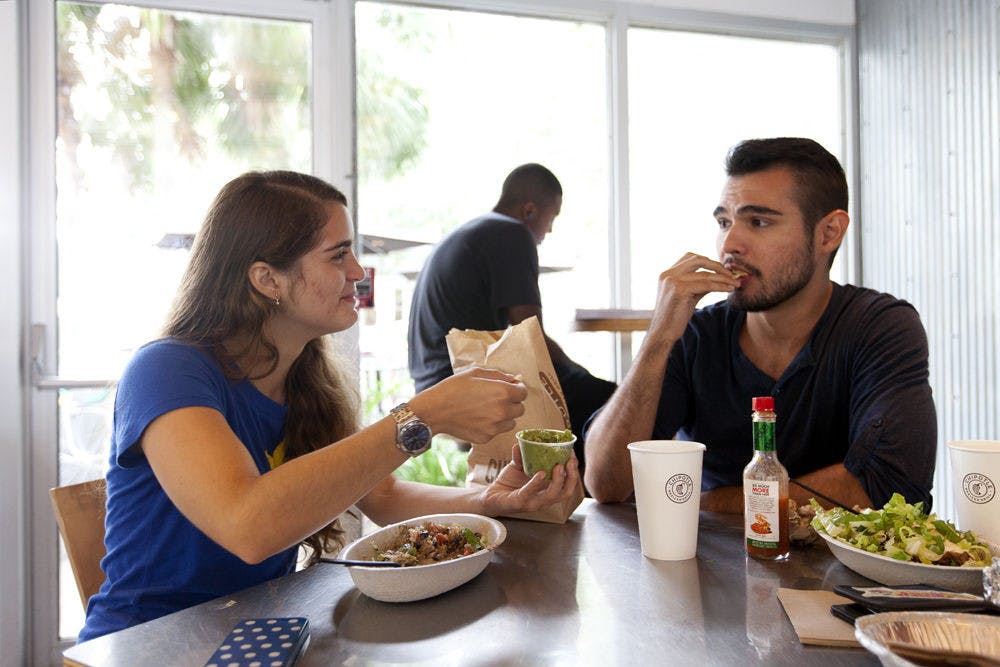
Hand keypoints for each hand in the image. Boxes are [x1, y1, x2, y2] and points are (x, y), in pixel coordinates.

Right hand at [409, 368, 526, 443]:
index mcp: (503, 392)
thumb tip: (513, 380)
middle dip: (512, 403)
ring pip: (511, 422)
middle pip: (520, 409)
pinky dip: (492, 425)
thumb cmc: (453, 388)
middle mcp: (503, 411)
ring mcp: (495, 427)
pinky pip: (497, 431)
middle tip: (497, 399)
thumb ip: (499, 376)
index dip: (517, 389)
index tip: (510, 388)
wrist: (435, 411)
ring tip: (487, 409)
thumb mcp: (476, 372)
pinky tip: (478, 418)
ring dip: (505, 416)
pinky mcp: (487, 437)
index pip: (523, 393)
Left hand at [479, 444, 578, 514]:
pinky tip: (541, 473)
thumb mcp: (517, 467)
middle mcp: (543, 499)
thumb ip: (522, 455)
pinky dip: (536, 483)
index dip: (573, 471)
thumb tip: (522, 441)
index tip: (573, 455)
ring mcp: (533, 503)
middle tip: (571, 461)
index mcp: (547, 490)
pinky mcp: (520, 503)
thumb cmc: (507, 483)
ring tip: (559, 466)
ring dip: (558, 480)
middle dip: (571, 477)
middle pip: (565, 492)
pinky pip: (530, 493)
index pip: (567, 484)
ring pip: (552, 495)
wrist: (489, 497)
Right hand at [647, 252, 739, 344]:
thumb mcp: (687, 296)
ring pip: (704, 273)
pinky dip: (720, 286)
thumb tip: (718, 278)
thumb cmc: (674, 317)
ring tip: (735, 283)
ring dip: (723, 277)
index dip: (708, 261)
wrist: (663, 333)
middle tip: (731, 274)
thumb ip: (699, 285)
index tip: (722, 270)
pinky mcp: (679, 290)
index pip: (690, 257)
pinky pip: (706, 284)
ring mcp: (672, 281)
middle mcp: (668, 274)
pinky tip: (729, 289)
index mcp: (667, 274)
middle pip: (698, 259)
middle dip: (717, 265)